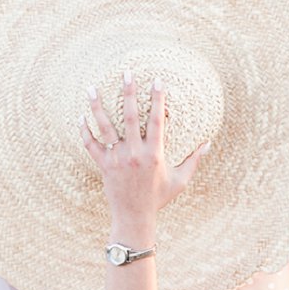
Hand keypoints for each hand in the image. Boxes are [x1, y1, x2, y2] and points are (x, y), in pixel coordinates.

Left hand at [80, 69, 209, 231]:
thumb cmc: (158, 198)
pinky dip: (85, 131)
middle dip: (128, 92)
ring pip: (105, 127)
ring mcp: (117, 159)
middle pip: (130, 116)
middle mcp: (134, 153)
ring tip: (92, 87)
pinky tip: (81, 117)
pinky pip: (91, 145)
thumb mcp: (180, 180)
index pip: (156, 120)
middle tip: (126, 72)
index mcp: (154, 154)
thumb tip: (208, 143)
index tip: (157, 80)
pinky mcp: (104, 166)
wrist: (134, 217)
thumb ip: (194, 160)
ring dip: (97, 106)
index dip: (157, 99)